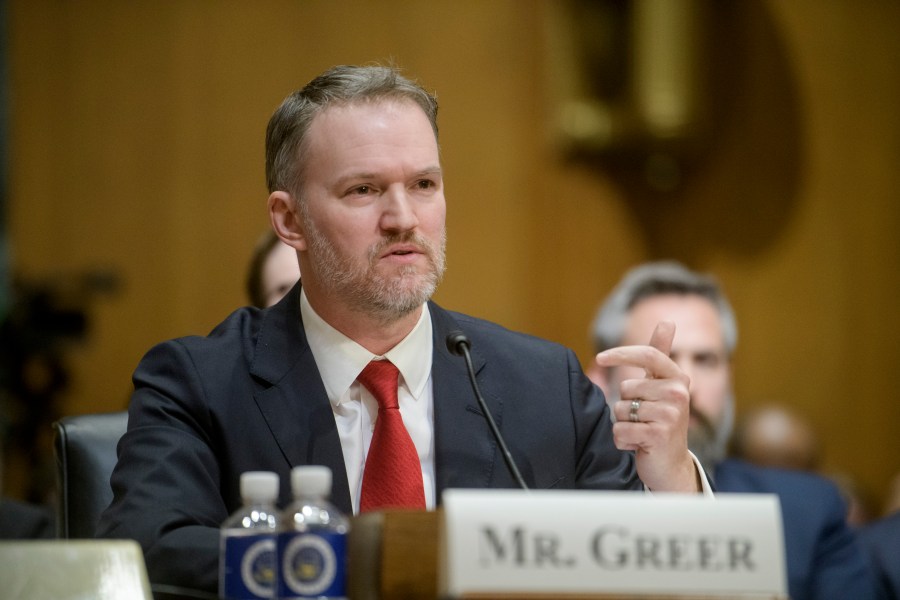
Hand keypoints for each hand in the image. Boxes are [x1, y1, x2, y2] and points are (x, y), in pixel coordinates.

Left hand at [594, 321, 699, 491]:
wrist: (670, 464)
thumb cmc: (660, 420)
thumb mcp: (660, 386)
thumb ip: (660, 354)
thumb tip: (668, 321)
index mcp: (677, 378)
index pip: (648, 355)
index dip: (621, 354)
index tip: (599, 357)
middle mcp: (678, 394)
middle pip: (625, 387)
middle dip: (625, 405)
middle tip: (643, 418)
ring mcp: (670, 415)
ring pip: (620, 410)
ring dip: (623, 424)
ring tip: (642, 431)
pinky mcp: (659, 436)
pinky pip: (619, 431)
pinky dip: (622, 441)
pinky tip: (638, 445)